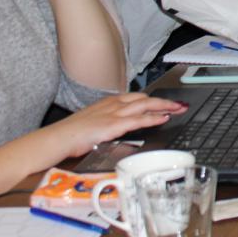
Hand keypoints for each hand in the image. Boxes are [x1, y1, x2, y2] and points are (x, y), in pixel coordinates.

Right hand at [48, 94, 189, 157]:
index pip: (137, 97)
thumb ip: (108, 122)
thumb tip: (120, 127)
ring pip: (146, 105)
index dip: (153, 99)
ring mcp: (114, 113)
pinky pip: (139, 119)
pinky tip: (164, 118)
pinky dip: (153, 118)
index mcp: (108, 102)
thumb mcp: (93, 123)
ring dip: (165, 106)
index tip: (166, 102)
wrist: (56, 139)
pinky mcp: (113, 125)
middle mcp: (113, 104)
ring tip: (179, 109)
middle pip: (145, 98)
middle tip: (180, 104)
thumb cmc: (70, 134)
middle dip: (165, 101)